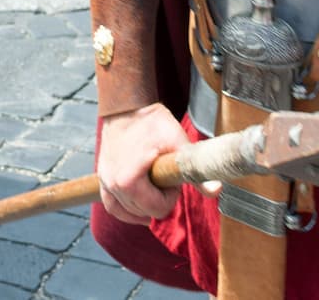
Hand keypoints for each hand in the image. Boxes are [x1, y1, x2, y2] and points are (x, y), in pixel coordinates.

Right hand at [96, 103, 198, 224]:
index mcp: (128, 181)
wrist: (128, 106)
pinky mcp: (102, 176)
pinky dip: (125, 209)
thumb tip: (216, 190)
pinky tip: (138, 206)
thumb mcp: (179, 145)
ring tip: (155, 189)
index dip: (171, 195)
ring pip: (127, 212)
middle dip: (158, 199)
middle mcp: (113, 184)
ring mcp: (105, 181)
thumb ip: (195, 171)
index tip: (172, 177)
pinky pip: (112, 205)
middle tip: (164, 176)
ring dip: (144, 206)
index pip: (157, 209)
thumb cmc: (152, 123)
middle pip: (143, 212)